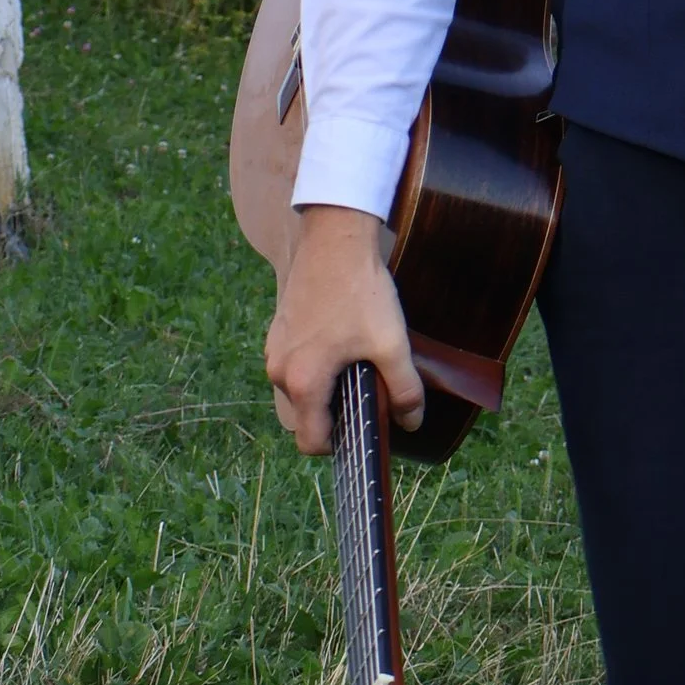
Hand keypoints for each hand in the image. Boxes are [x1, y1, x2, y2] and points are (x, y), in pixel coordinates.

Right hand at [264, 205, 424, 454]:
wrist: (335, 239)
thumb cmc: (360, 292)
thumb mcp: (392, 345)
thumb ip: (404, 390)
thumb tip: (410, 422)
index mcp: (303, 381)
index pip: (311, 442)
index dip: (340, 445)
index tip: (364, 427)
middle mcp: (279, 370)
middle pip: (305, 417)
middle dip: (334, 414)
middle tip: (367, 391)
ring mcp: (274, 349)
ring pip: (300, 391)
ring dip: (325, 389)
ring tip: (356, 364)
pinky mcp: (277, 331)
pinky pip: (295, 366)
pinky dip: (316, 368)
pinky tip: (342, 343)